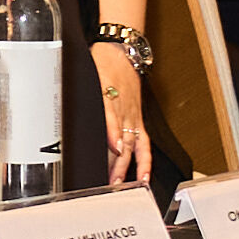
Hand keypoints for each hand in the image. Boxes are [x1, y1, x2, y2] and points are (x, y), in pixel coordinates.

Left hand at [93, 39, 152, 179]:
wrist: (121, 52)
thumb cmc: (104, 65)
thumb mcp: (93, 80)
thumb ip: (99, 108)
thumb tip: (111, 141)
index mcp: (108, 103)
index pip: (107, 131)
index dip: (105, 149)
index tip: (104, 163)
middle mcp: (123, 114)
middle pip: (119, 146)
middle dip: (113, 167)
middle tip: (105, 187)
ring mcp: (132, 118)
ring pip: (129, 148)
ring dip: (125, 168)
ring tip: (119, 187)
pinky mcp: (138, 120)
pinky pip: (144, 144)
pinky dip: (145, 161)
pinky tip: (144, 176)